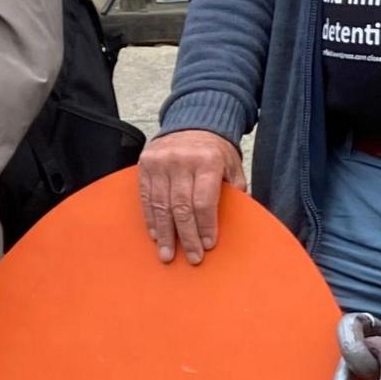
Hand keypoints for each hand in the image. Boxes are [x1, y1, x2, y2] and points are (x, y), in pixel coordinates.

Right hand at [138, 129, 241, 264]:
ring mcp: (161, 162)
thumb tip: (235, 221)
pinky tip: (155, 234)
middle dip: (187, 236)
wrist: (192, 123)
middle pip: (181, 208)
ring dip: (165, 234)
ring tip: (168, 254)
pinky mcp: (145, 165)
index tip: (207, 245)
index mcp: (207, 161)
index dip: (205, 226)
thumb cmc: (215, 150)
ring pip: (161, 206)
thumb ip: (234, 191)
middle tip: (191, 257)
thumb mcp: (232, 166)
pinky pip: (146, 198)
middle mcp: (182, 160)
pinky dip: (151, 219)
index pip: (204, 201)